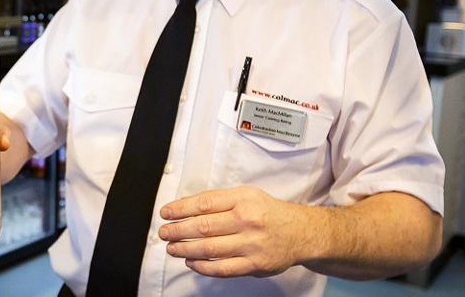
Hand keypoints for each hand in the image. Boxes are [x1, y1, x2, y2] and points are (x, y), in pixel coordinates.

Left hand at [158, 186, 305, 277]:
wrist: (300, 232)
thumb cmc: (267, 212)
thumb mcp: (246, 195)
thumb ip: (218, 200)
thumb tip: (184, 207)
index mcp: (243, 199)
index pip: (204, 203)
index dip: (180, 209)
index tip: (166, 213)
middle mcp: (247, 220)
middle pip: (203, 226)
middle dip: (178, 230)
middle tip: (164, 232)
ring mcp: (251, 244)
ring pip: (210, 249)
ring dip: (185, 249)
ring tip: (172, 248)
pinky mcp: (255, 265)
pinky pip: (222, 269)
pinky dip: (203, 267)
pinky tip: (191, 262)